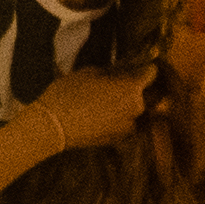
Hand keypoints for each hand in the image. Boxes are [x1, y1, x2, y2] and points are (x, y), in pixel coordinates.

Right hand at [23, 58, 156, 154]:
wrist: (53, 126)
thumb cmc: (69, 93)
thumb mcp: (91, 72)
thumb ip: (114, 70)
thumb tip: (126, 68)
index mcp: (132, 87)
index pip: (151, 73)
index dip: (145, 66)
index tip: (140, 64)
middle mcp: (137, 108)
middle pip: (145, 94)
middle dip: (135, 88)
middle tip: (117, 83)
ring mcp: (129, 126)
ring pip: (134, 111)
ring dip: (126, 105)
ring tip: (107, 101)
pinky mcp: (118, 139)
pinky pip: (124, 124)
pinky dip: (118, 119)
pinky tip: (101, 115)